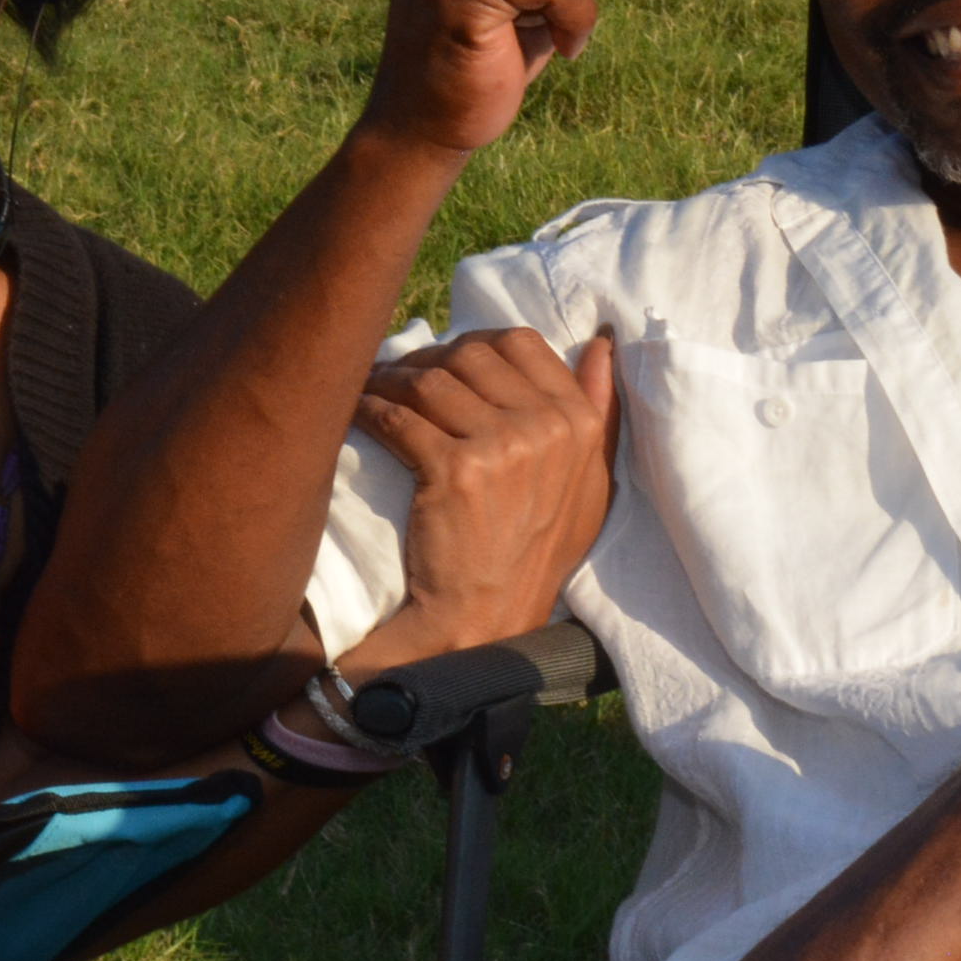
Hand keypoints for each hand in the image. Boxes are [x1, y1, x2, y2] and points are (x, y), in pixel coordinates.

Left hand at [347, 330, 616, 658]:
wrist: (487, 616)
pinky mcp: (454, 470)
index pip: (520, 343)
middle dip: (427, 359)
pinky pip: (398, 416)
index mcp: (580, 424)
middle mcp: (547, 428)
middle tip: (397, 375)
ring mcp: (502, 447)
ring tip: (372, 389)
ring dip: (390, 380)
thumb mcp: (590, 485)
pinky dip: (369, 409)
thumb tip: (603, 344)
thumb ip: (599, 412)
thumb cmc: (535, 553)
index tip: (444, 363)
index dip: (472, 345)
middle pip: (470, 355)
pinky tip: (357, 413)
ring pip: (430, 380)